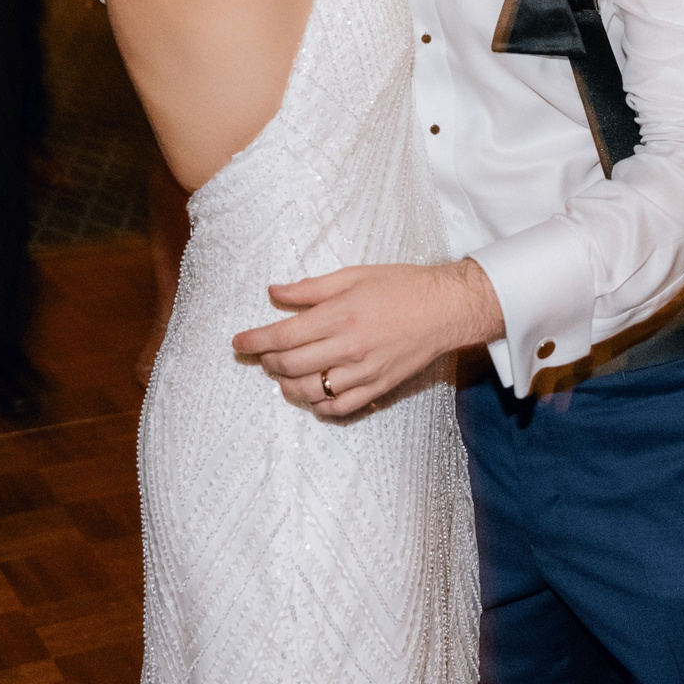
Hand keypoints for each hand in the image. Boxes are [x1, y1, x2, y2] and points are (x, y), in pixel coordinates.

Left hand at [236, 259, 505, 417]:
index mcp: (340, 315)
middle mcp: (349, 347)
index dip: (256, 341)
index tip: (238, 342)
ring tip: (281, 375)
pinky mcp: (378, 387)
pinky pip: (339, 408)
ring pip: (311, 391)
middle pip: (291, 365)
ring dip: (287, 386)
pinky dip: (318, 406)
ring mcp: (364, 372)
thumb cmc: (400, 286)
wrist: (445, 308)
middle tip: (260, 354)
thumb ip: (310, 288)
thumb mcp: (353, 275)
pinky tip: (311, 394)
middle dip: (267, 362)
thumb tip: (274, 292)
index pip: (284, 335)